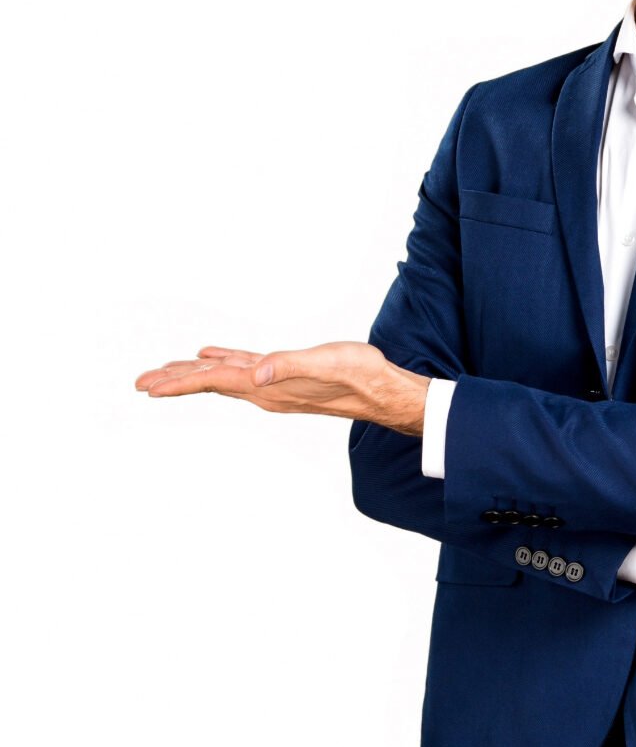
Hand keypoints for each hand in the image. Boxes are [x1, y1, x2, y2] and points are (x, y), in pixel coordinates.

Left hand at [133, 342, 430, 436]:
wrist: (383, 391)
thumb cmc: (358, 375)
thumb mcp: (324, 363)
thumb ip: (289, 365)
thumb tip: (258, 372)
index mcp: (267, 385)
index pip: (213, 381)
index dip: (178, 382)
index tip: (148, 387)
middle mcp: (265, 389)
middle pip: (210, 383)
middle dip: (175, 382)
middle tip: (141, 383)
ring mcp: (273, 384)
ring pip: (223, 377)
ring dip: (193, 375)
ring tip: (165, 372)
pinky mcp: (285, 375)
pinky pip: (243, 369)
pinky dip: (222, 361)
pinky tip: (212, 356)